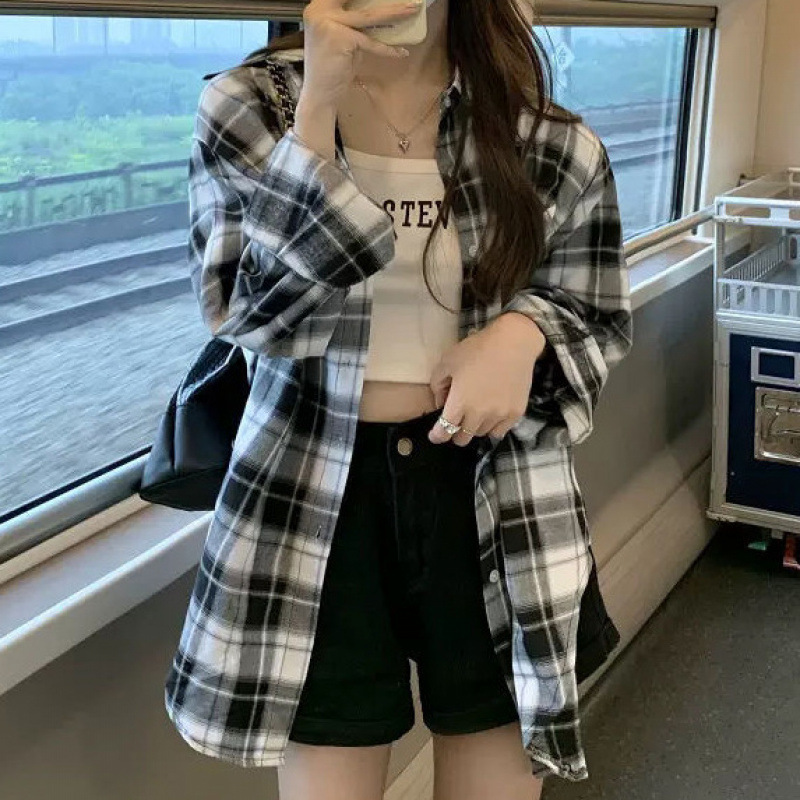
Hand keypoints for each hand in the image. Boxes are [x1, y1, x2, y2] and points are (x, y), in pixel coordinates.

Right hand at [301, 0, 416, 106]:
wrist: (319, 92)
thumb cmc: (331, 66)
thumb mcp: (341, 36)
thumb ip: (353, 22)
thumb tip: (380, 10)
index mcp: (318, 6)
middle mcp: (319, 10)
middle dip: (385, 0)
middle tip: (409, 1)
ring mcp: (328, 23)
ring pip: (369, 16)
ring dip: (394, 12)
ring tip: (412, 10)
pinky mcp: (340, 39)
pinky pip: (370, 42)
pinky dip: (387, 49)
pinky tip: (401, 52)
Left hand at [428, 313, 546, 445]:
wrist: (513, 343)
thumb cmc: (477, 349)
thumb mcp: (447, 362)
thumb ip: (438, 386)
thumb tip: (441, 404)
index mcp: (459, 403)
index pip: (444, 431)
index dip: (437, 436)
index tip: (435, 435)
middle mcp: (479, 414)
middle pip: (462, 438)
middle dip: (455, 432)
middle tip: (456, 422)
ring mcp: (499, 415)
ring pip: (481, 434)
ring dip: (474, 428)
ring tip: (475, 413)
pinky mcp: (516, 413)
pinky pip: (499, 431)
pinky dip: (492, 427)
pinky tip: (490, 415)